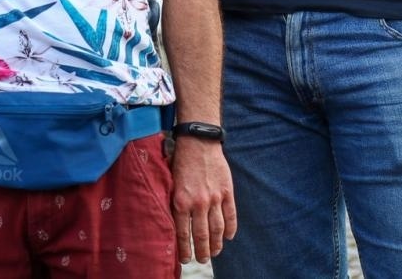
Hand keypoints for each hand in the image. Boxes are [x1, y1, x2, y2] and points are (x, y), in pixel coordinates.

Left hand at [169, 137, 237, 263]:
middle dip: (202, 251)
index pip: (184, 233)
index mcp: (181, 201)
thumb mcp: (170, 182)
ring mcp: (215, 198)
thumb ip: (173, 201)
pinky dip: (230, 229)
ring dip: (216, 244)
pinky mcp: (227, 192)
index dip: (185, 249)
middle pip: (202, 235)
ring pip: (218, 229)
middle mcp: (199, 203)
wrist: (198, 141)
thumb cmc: (181, 160)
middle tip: (202, 260)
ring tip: (214, 252)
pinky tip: (228, 237)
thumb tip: (171, 221)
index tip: (185, 259)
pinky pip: (231, 216)